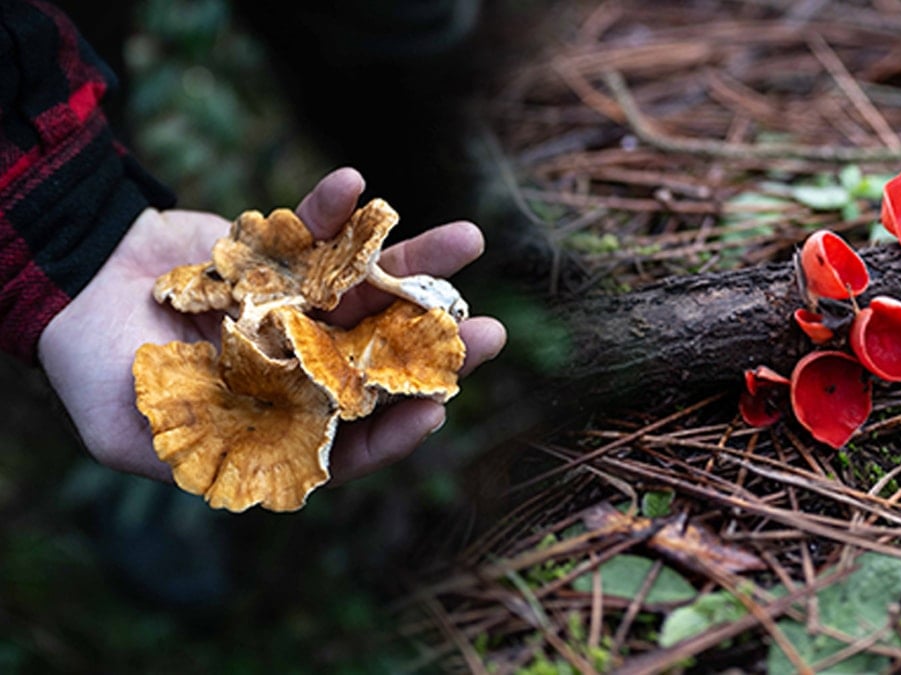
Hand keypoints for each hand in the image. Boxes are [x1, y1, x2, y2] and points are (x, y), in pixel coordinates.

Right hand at [38, 167, 505, 485]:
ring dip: (419, 261)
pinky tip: (358, 184)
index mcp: (281, 415)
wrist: (70, 284)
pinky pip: (318, 227)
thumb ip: (206, 448)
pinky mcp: (284, 252)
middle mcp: (303, 361)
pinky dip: (336, 207)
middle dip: (438, 343)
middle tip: (492, 333)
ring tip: (471, 238)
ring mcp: (300, 303)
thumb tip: (290, 472)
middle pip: (384, 356)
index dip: (395, 426)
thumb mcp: (135, 428)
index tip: (435, 408)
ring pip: (372, 286)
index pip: (351, 433)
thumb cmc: (98, 369)